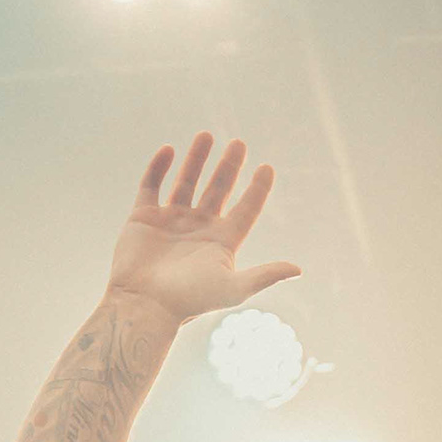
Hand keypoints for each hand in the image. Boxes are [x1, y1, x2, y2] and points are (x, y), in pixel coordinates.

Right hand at [107, 135, 300, 324]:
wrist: (144, 305)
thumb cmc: (190, 301)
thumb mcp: (233, 288)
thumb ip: (265, 275)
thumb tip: (298, 269)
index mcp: (221, 243)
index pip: (246, 210)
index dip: (257, 189)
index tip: (267, 167)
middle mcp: (198, 229)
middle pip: (218, 190)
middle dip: (229, 167)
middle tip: (239, 143)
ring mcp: (171, 221)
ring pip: (187, 182)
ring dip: (197, 159)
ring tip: (207, 135)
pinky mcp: (143, 217)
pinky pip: (151, 185)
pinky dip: (158, 167)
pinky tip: (169, 150)